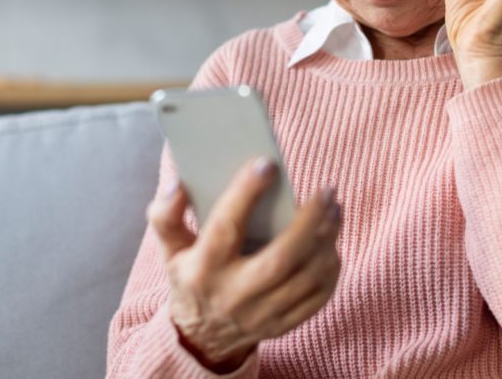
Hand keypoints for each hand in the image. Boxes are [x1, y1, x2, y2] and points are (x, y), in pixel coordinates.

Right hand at [147, 158, 341, 371]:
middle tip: (327, 190)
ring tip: (335, 209)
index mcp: (202, 269)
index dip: (245, 193)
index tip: (267, 164)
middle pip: (280, 258)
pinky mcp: (282, 325)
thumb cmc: (189, 277)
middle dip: (309, 222)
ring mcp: (261, 315)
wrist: (200, 338)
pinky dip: (330, 268)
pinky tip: (332, 242)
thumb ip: (166, 215)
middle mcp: (233, 295)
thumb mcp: (170, 248)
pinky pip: (317, 297)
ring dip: (327, 240)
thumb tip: (178, 184)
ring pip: (305, 277)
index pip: (225, 227)